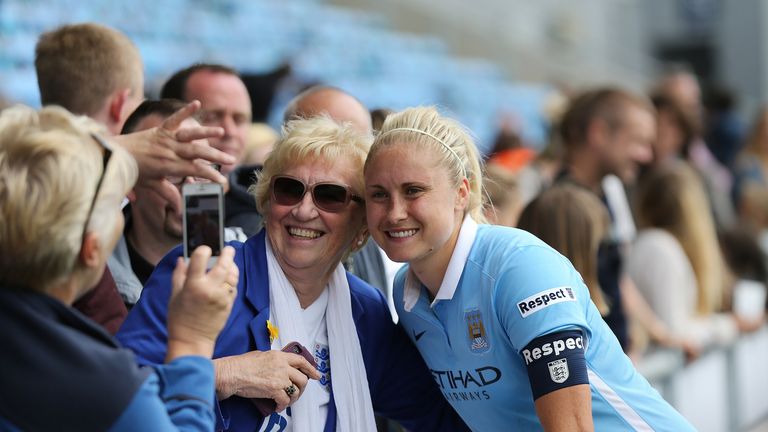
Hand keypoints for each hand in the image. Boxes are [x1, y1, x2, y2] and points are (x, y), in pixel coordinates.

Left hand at [114, 100, 234, 211]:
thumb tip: (180, 211)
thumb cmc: (131, 172)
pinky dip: (185, 110)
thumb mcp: (150, 185)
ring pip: (189, 135)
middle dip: (215, 156)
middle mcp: (169, 150)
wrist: (112, 154)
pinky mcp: (160, 129)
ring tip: (222, 131)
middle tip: (231, 160)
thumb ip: (167, 194)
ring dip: (206, 132)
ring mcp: (165, 138)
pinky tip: (198, 103)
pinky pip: (174, 118)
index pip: (194, 170)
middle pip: (197, 153)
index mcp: (168, 166)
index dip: (209, 175)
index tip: (222, 181)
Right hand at [165, 246, 238, 360]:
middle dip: (227, 253)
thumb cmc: (179, 319)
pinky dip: (231, 280)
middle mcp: (210, 289)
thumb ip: (179, 274)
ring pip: (233, 275)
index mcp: (193, 285)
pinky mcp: (229, 304)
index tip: (204, 249)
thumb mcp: (174, 295)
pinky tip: (225, 279)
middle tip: (227, 248)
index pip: (201, 257)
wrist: (192, 340)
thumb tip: (182, 259)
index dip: (204, 249)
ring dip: (231, 266)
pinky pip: (234, 287)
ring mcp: (222, 296)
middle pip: (224, 263)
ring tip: (227, 263)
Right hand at [214, 350, 321, 411]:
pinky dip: (283, 405)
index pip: (301, 361)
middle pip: (302, 378)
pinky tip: (278, 406)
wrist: (232, 373)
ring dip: (293, 398)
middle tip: (298, 392)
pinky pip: (285, 400)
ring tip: (287, 401)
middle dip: (302, 387)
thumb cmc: (241, 364)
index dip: (311, 368)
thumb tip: (279, 365)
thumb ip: (274, 360)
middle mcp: (282, 366)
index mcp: (279, 356)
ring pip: (296, 390)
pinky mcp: (274, 389)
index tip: (315, 374)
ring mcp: (279, 378)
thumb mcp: (261, 355)